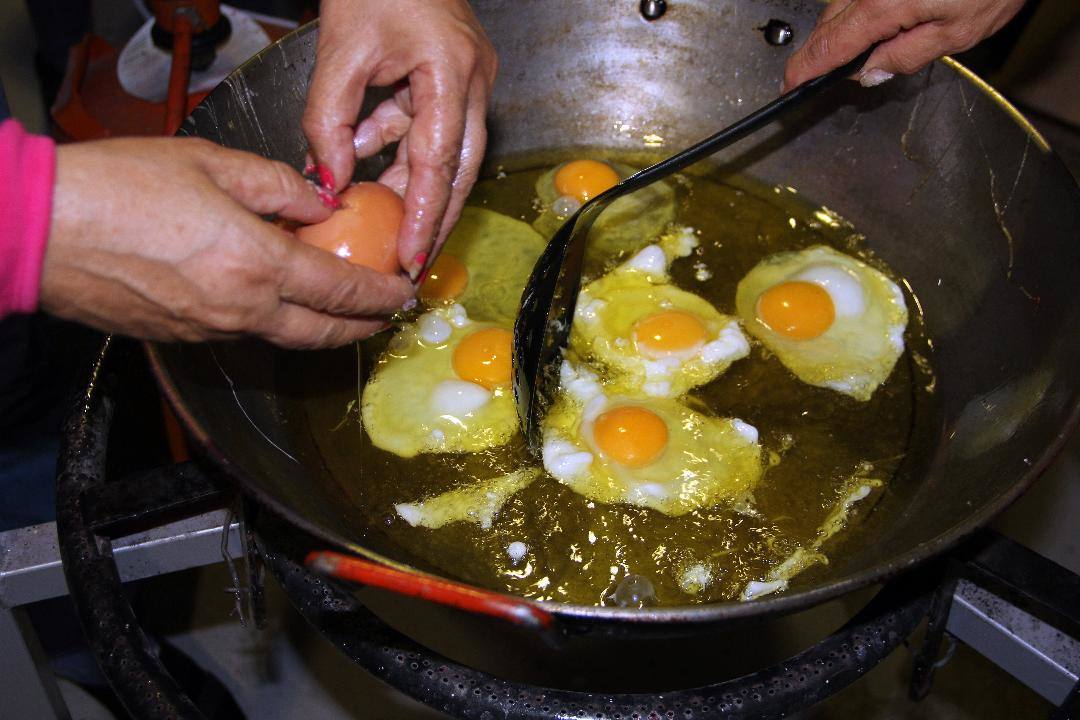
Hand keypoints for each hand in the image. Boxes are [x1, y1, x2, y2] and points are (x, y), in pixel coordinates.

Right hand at [41, 137, 413, 347]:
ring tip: (342, 312)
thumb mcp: (211, 163)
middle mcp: (242, 310)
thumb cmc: (117, 188)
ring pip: (285, 339)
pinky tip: (275, 302)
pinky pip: (244, 335)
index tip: (404, 293)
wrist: (39, 230)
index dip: (383, 296)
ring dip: (322, 330)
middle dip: (364, 328)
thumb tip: (322, 205)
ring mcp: (210, 330)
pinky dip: (274, 324)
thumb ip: (279, 187)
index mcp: (257, 265)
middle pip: (324, 334)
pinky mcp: (182, 338)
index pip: (344, 292)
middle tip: (387, 316)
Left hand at [303, 0, 497, 279]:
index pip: (439, 162)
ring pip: (446, 154)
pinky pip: (430, 126)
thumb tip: (327, 183)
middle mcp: (472, 80)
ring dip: (411, 186)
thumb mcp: (338, 52)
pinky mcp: (453, 77)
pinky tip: (365, 160)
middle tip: (413, 263)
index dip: (424, 215)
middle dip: (433, 219)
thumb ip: (329, 123)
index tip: (411, 256)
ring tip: (382, 221)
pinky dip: (399, 148)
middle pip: (459, 170)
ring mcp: (469, 79)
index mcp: (451, 72)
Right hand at [782, 0, 1025, 90]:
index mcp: (885, 6)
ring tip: (862, 49)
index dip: (805, 69)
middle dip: (824, 51)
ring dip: (843, 29)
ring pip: (841, 4)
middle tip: (827, 75)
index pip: (830, 46)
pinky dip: (857, 9)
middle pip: (829, 23)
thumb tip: (869, 73)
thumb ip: (907, 56)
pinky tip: (877, 20)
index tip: (790, 85)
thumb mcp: (958, 34)